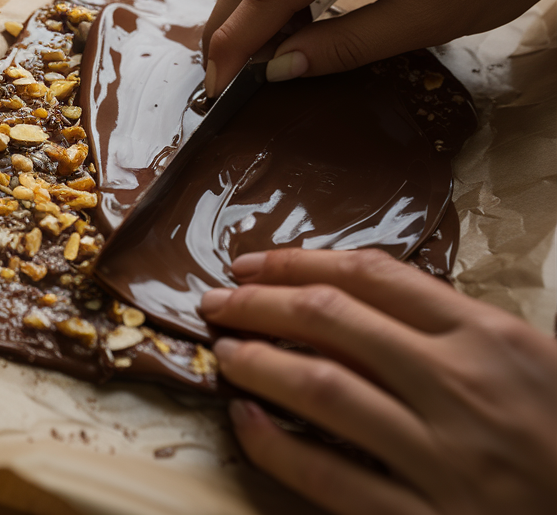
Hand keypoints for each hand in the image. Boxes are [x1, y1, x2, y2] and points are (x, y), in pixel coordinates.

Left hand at [198, 248, 556, 514]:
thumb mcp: (532, 364)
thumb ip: (456, 331)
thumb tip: (359, 303)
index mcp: (490, 338)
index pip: (374, 278)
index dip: (298, 263)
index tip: (253, 265)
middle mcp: (461, 387)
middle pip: (333, 321)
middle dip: (260, 303)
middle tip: (216, 302)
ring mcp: (444, 457)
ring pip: (323, 390)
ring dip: (259, 363)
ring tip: (226, 352)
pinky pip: (331, 478)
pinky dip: (277, 448)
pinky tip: (248, 424)